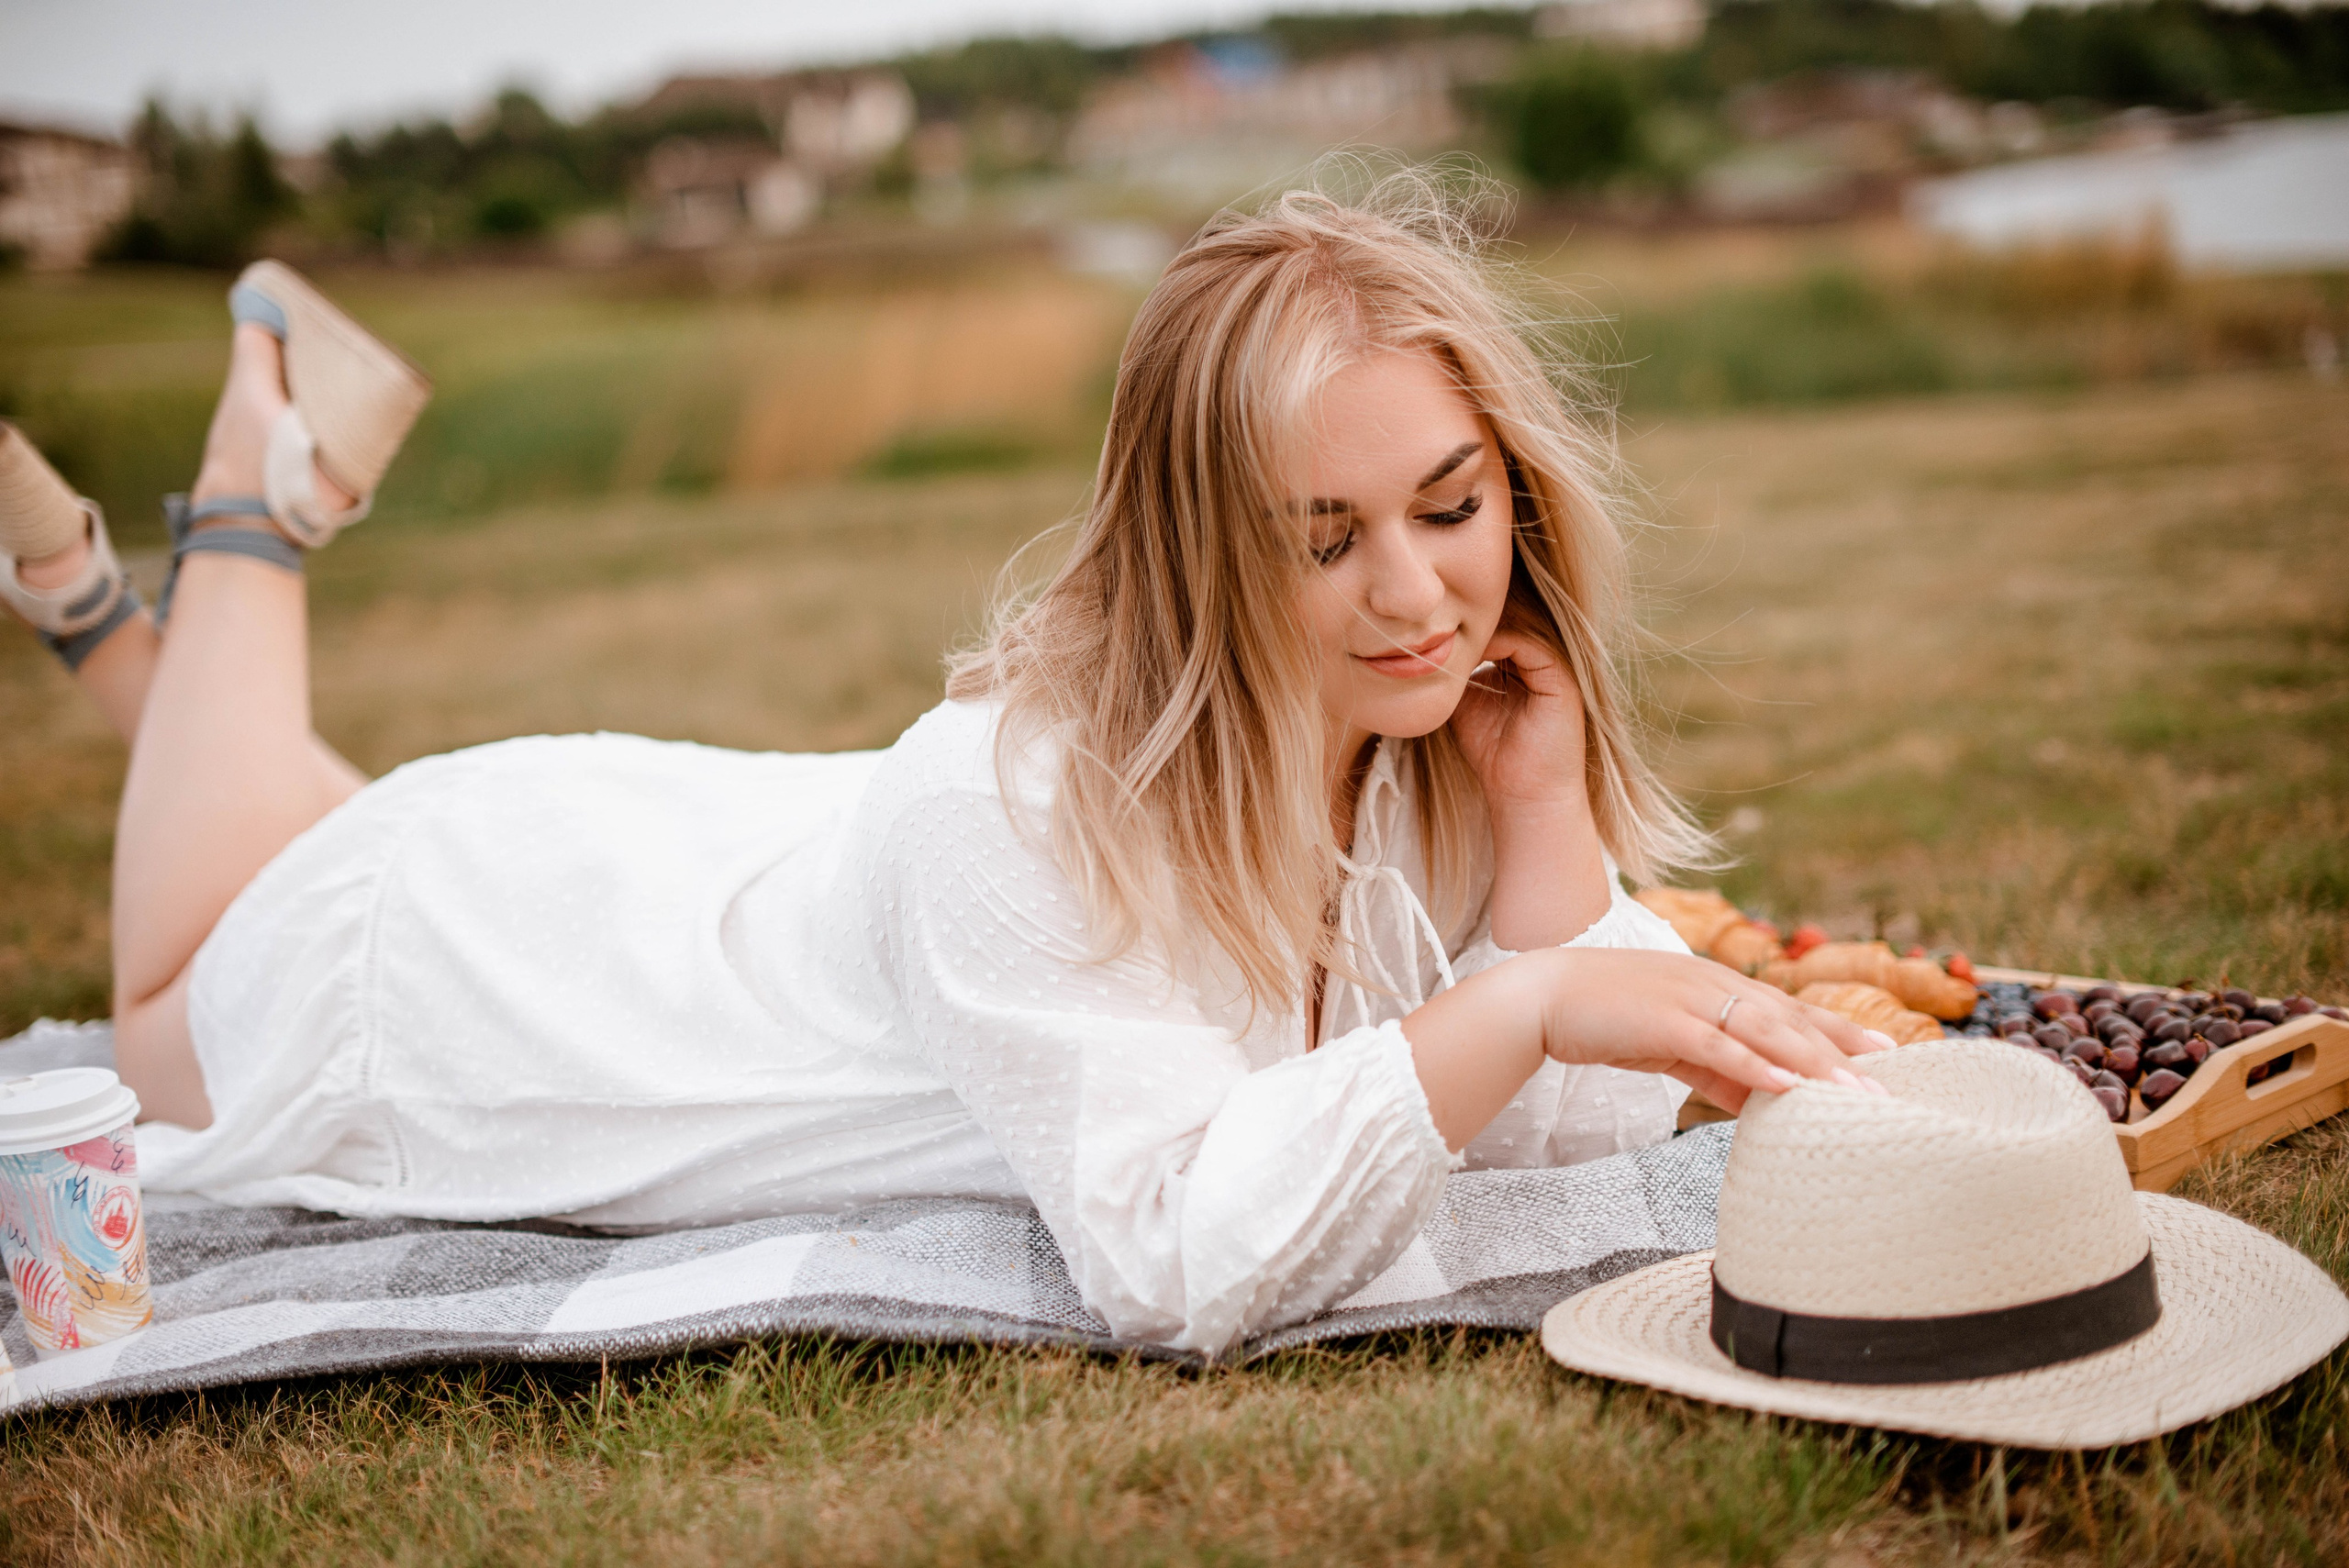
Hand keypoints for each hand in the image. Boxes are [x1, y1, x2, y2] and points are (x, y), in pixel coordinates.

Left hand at [1449, 626, 1586, 817]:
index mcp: (1521, 665)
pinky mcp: (1561, 678)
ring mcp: (1554, 667)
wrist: (1522, 793)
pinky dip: (1498, 643)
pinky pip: (1529, 644)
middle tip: (1439, 619)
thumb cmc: (1492, 754)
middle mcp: (1541, 661)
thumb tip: (1425, 649)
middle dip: (1473, 620)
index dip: (1466, 626)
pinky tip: (1471, 651)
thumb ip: (1454, 674)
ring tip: (1451, 633)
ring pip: (1518, 627)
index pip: (1495, 628)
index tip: (1433, 628)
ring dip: (1483, 629)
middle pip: (1509, 621)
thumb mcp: (1463, 704)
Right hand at [1528, 947, 1890, 1113]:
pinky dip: (1756, 1066)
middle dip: (1841, 1049)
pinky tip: (1787, 1086)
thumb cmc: (1604, 1018)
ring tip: (1855, 1091)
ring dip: (1814, 1061)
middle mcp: (1711, 986)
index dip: (1837, 1029)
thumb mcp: (1671, 1043)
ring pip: (1765, 1031)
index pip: (1788, 1008)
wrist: (1541, 997)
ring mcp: (1690, 1001)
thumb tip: (1761, 1101)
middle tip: (1887, 1078)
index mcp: (1714, 986)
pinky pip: (1719, 1047)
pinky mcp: (1664, 1023)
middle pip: (1789, 1018)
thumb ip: (1717, 1069)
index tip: (1882, 1050)